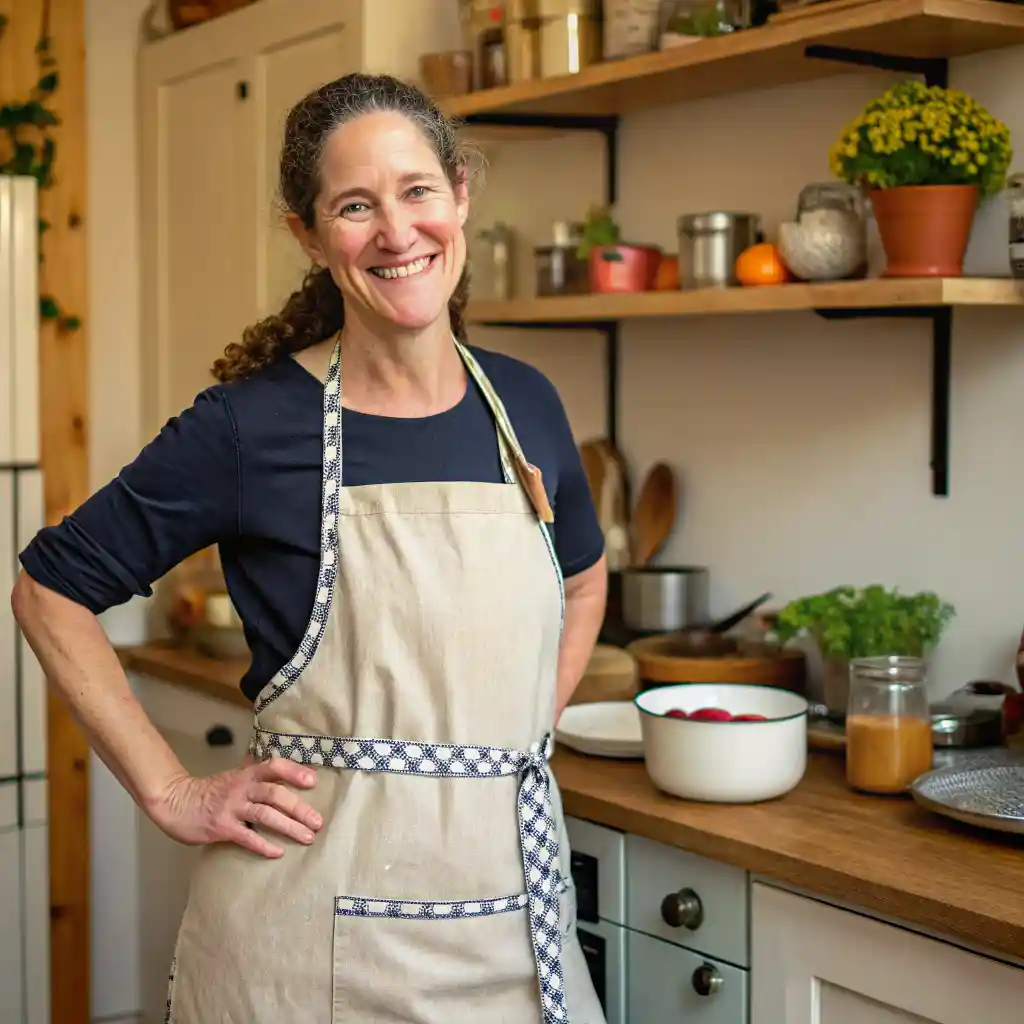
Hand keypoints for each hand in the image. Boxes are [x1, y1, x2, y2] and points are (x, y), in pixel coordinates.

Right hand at [148, 757, 321, 858]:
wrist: (175, 802)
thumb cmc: (209, 791)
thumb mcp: (233, 777)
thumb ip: (255, 774)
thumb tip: (281, 769)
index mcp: (246, 775)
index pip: (273, 767)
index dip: (294, 772)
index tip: (313, 781)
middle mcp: (241, 788)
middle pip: (275, 794)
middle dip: (299, 808)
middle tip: (318, 822)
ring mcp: (231, 808)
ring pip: (265, 814)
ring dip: (289, 827)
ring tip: (307, 837)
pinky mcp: (222, 828)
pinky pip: (247, 837)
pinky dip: (264, 845)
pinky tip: (278, 853)